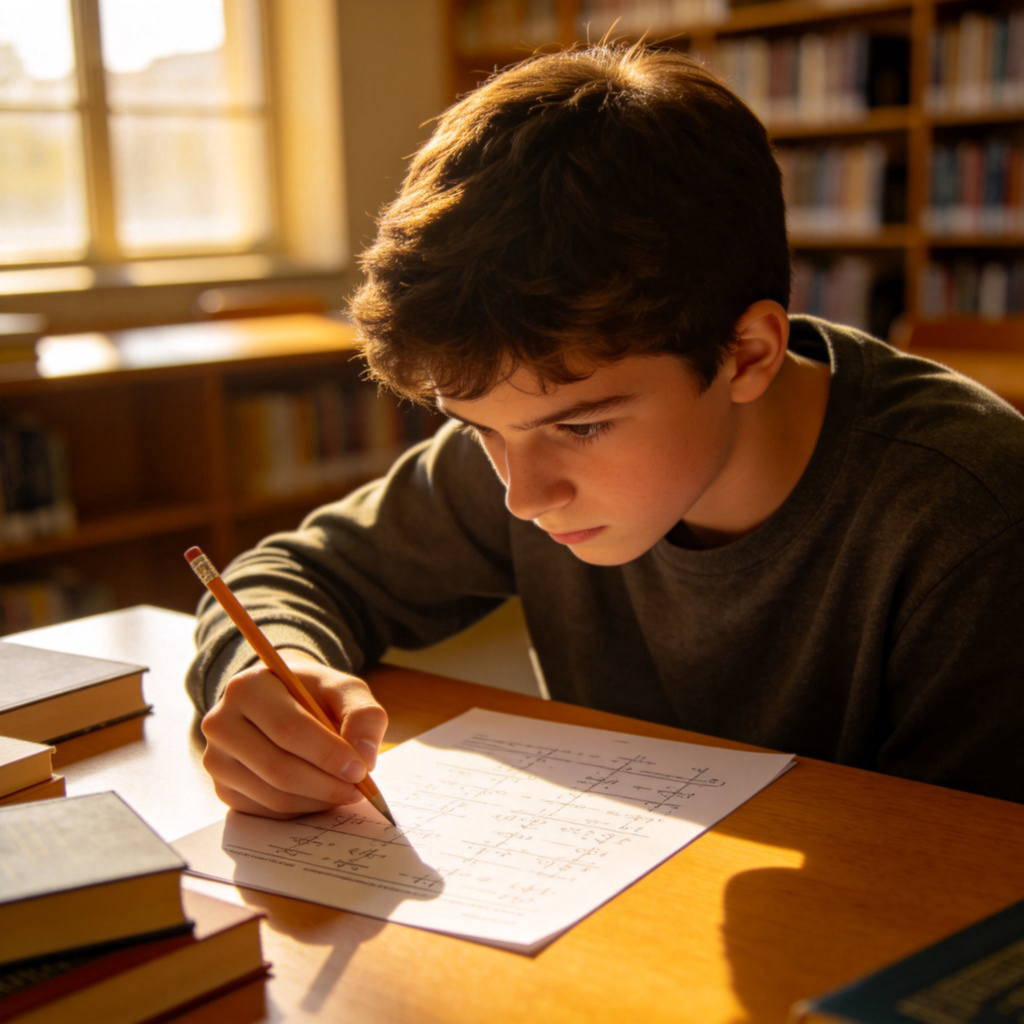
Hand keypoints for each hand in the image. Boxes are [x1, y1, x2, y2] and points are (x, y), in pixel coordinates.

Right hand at [199, 650, 387, 818]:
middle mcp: (221, 723)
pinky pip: (267, 811)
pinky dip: (303, 809)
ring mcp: (216, 760)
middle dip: (326, 783)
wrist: (280, 701)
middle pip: (278, 768)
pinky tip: (322, 794)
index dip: (328, 753)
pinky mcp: (223, 789)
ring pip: (273, 796)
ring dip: (318, 799)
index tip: (361, 769)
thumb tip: (366, 756)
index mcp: (247, 688)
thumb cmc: (313, 694)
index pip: (288, 729)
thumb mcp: (342, 689)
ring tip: (347, 790)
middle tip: (359, 788)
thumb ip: (363, 714)